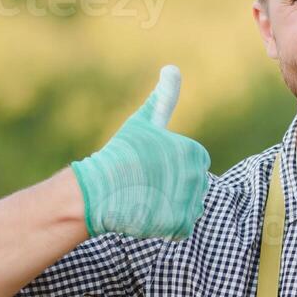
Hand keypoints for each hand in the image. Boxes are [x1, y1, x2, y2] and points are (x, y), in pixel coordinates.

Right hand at [69, 65, 210, 239]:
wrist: (99, 190)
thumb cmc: (120, 154)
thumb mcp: (143, 123)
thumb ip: (163, 98)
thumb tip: (172, 67)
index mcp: (194, 153)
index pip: (192, 165)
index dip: (170, 168)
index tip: (150, 167)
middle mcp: (197, 176)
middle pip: (191, 189)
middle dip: (171, 189)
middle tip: (145, 184)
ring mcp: (189, 202)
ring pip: (187, 208)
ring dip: (169, 207)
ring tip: (146, 198)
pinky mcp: (180, 224)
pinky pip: (181, 228)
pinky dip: (166, 226)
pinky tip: (148, 214)